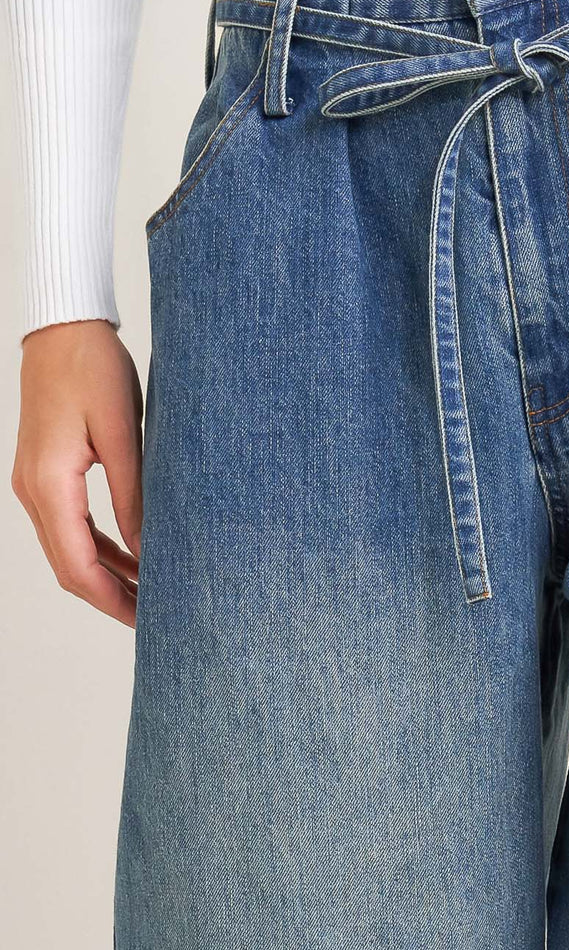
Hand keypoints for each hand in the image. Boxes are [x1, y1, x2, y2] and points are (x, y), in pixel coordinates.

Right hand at [12, 320, 142, 626]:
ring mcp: (34, 484)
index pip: (77, 566)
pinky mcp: (45, 474)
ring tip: (150, 593)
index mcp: (49, 485)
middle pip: (68, 567)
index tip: (148, 620)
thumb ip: (134, 498)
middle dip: (110, 597)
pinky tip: (133, 558)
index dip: (112, 600)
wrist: (63, 329)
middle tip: (155, 618)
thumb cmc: (94, 369)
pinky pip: (70, 526)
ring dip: (107, 575)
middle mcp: (32, 491)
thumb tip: (147, 553)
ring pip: (69, 549)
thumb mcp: (122, 435)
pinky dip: (100, 548)